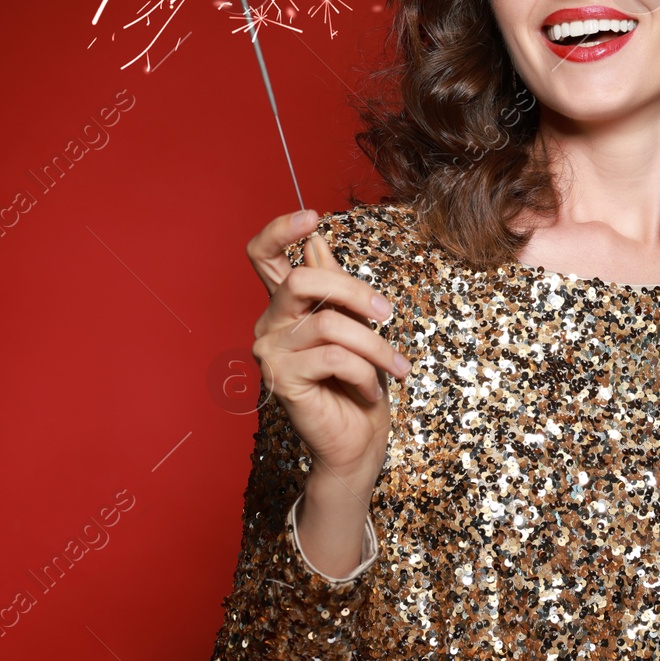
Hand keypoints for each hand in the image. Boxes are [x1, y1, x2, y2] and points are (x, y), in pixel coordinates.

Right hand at [247, 210, 411, 483]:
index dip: (281, 230)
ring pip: (330, 323)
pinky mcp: (281, 379)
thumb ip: (334, 286)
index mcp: (286, 305)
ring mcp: (271, 351)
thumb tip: (317, 241)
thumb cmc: (359, 383)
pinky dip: (365, 373)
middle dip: (354, 292)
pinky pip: (334, 357)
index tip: (312, 217)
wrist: (358, 443)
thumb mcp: (356, 325)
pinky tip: (371, 391)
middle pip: (301, 278)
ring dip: (375, 346)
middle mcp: (270, 323)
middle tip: (387, 313)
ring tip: (396, 368)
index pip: (264, 255)